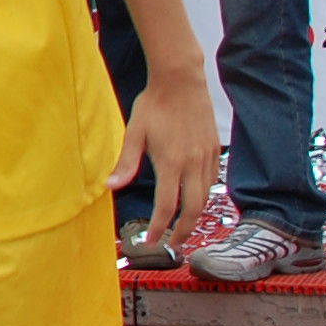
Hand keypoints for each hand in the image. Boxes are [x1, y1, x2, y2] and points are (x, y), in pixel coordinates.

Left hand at [107, 62, 221, 252]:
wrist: (181, 80)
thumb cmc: (154, 104)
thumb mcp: (134, 133)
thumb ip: (125, 163)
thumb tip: (111, 187)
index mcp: (171, 162)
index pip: (167, 206)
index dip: (159, 227)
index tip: (150, 240)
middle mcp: (193, 163)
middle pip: (192, 209)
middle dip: (183, 232)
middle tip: (173, 246)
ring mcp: (207, 156)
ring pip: (206, 197)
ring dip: (195, 216)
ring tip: (182, 228)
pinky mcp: (214, 149)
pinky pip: (212, 180)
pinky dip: (204, 196)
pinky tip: (194, 200)